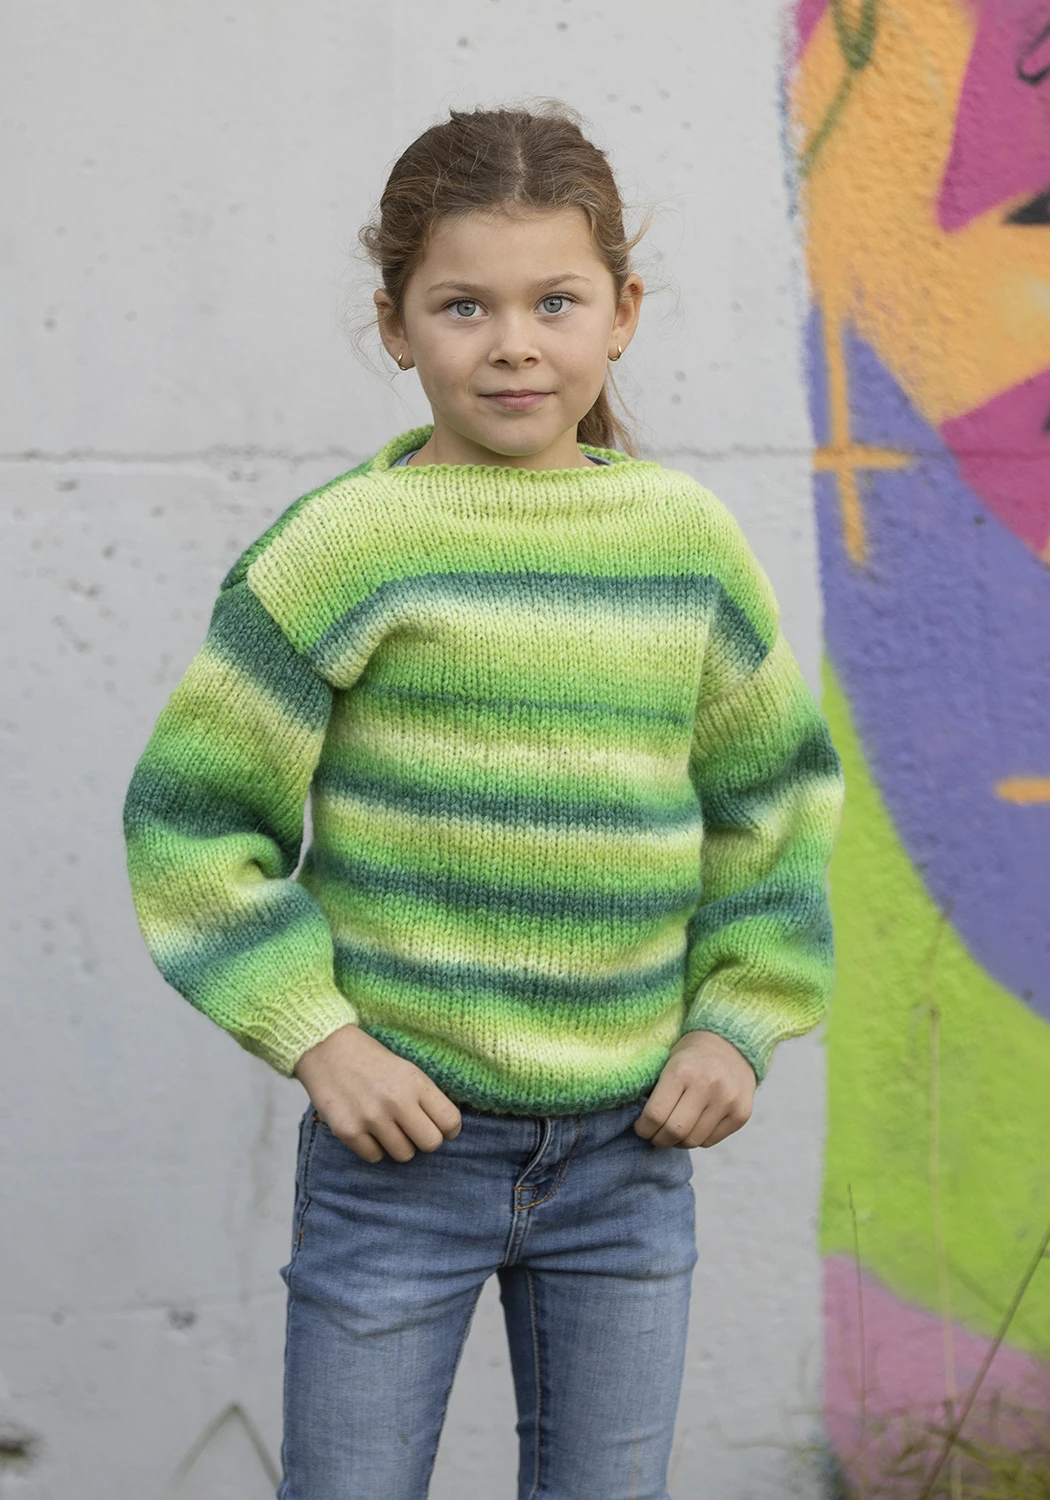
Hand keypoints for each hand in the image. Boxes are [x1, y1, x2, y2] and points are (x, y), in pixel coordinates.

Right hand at [293, 1023, 461, 1163]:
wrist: (326, 1048)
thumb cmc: (371, 1059)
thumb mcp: (407, 1069)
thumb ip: (425, 1097)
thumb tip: (445, 1129)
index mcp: (415, 1082)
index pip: (450, 1122)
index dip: (448, 1128)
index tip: (439, 1126)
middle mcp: (396, 1101)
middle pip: (431, 1144)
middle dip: (424, 1139)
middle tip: (412, 1129)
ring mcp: (372, 1118)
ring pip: (404, 1155)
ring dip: (399, 1144)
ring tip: (387, 1126)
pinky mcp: (348, 1132)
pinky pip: (375, 1157)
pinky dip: (373, 1147)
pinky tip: (367, 1128)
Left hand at [634, 1030, 755, 1148]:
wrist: (730, 1043)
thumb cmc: (690, 1057)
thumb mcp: (667, 1063)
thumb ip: (654, 1091)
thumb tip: (641, 1125)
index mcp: (681, 1071)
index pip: (655, 1115)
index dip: (643, 1128)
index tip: (641, 1128)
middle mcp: (707, 1085)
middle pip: (674, 1132)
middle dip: (659, 1139)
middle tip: (655, 1136)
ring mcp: (727, 1101)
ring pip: (693, 1141)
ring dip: (678, 1142)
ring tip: (674, 1132)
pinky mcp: (741, 1114)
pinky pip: (710, 1141)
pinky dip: (697, 1139)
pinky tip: (694, 1126)